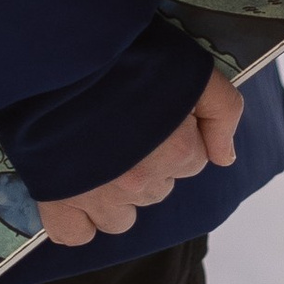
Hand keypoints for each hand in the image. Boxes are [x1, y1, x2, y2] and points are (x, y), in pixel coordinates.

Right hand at [35, 65, 242, 249]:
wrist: (62, 50)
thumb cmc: (128, 53)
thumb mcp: (194, 68)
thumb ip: (222, 111)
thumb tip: (225, 158)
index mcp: (177, 152)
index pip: (192, 159)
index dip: (177, 134)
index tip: (154, 111)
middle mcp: (141, 182)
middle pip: (157, 188)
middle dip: (147, 163)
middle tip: (123, 125)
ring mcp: (98, 196)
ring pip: (120, 218)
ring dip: (115, 195)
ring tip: (98, 155)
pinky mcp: (58, 200)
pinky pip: (74, 234)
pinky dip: (76, 220)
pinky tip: (74, 191)